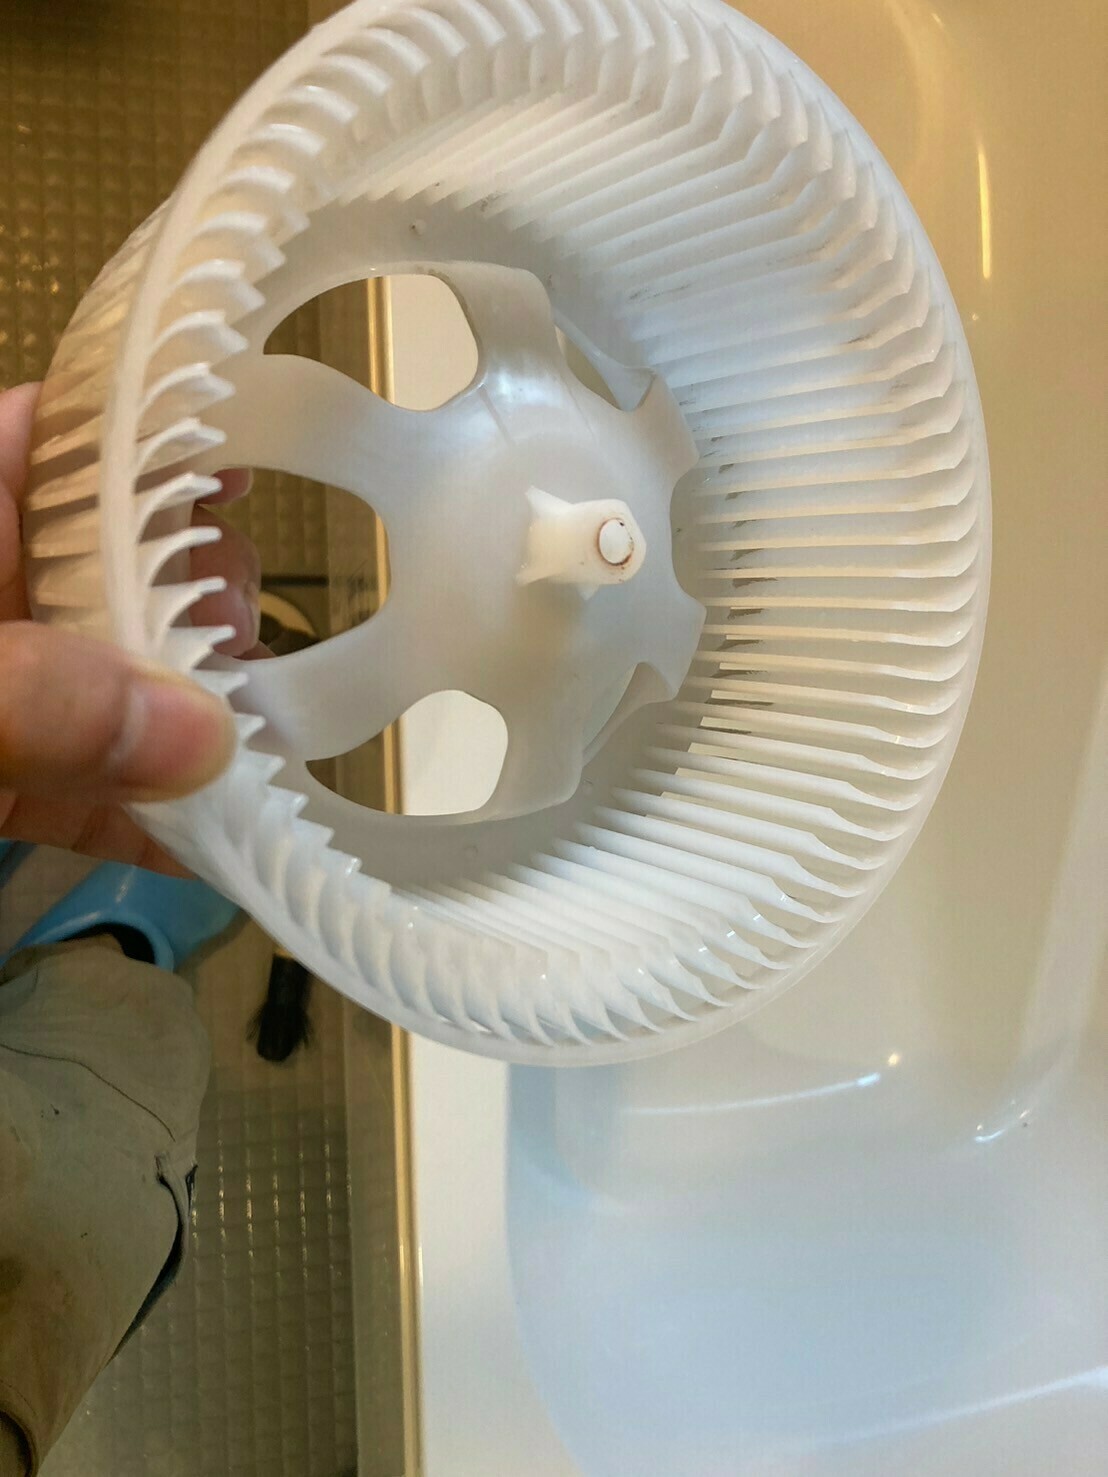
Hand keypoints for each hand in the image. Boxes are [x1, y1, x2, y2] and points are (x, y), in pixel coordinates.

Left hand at [1, 382, 261, 872]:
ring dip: (188, 716)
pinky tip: (224, 847)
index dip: (145, 432)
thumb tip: (203, 738)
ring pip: (109, 680)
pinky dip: (146, 821)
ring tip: (266, 741)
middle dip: (192, 593)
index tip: (243, 462)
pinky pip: (81, 792)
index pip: (48, 436)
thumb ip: (34, 702)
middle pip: (105, 560)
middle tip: (245, 640)